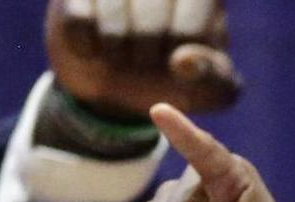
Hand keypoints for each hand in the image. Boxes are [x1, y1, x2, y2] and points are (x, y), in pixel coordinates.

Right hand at [45, 0, 238, 118]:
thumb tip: (184, 63)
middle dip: (145, 57)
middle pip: (151, 26)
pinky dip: (86, 47)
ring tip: (120, 53)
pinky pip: (79, 21)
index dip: (180, 63)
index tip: (176, 62)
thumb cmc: (176, 78)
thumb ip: (215, 78)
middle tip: (142, 59)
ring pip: (114, 19)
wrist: (122, 80)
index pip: (189, 33)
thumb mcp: (210, 89)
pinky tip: (94, 46)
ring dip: (116, 53)